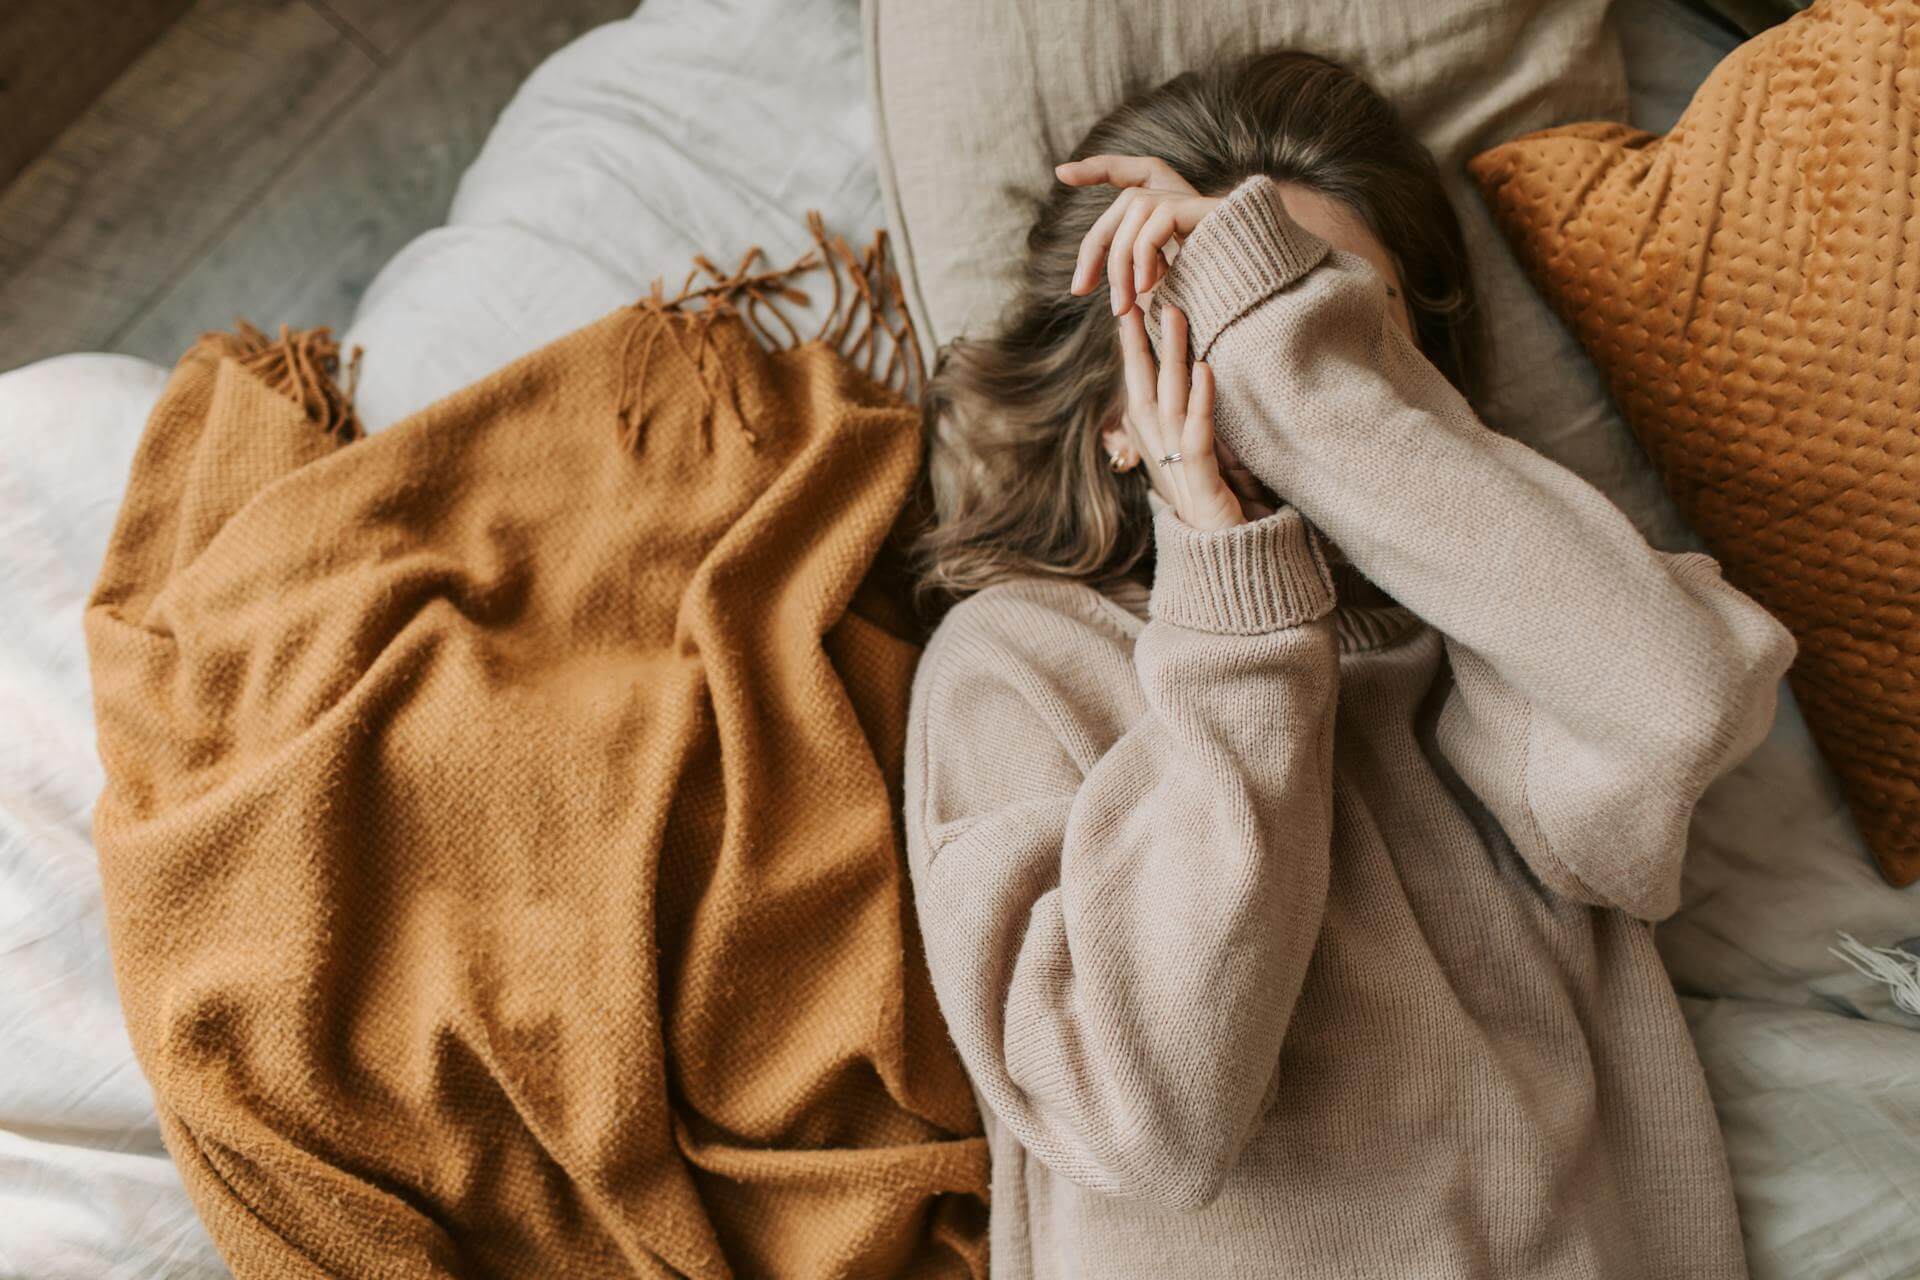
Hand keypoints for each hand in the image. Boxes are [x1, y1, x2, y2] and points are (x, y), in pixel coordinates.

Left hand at [1055, 154, 1221, 314]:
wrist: (1263, 293)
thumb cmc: (1213, 295)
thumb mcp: (1164, 283)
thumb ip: (1134, 271)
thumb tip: (1086, 282)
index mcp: (1169, 205)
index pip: (1129, 174)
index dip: (1098, 169)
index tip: (1061, 173)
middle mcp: (1180, 192)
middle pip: (1123, 202)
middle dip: (1094, 247)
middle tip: (1079, 291)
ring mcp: (1191, 197)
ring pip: (1133, 210)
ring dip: (1120, 263)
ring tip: (1122, 306)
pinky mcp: (1202, 206)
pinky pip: (1155, 220)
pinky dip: (1143, 255)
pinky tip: (1146, 288)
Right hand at [1118, 302, 1249, 531]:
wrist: (1232, 571)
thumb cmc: (1226, 519)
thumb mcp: (1213, 466)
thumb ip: (1205, 432)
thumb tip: (1206, 388)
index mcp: (1158, 452)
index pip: (1141, 391)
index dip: (1134, 352)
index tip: (1132, 311)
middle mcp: (1160, 458)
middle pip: (1146, 389)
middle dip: (1142, 342)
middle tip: (1142, 296)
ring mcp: (1177, 474)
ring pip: (1168, 404)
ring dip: (1170, 357)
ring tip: (1175, 314)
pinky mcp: (1201, 489)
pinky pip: (1197, 438)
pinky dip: (1201, 402)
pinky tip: (1205, 369)